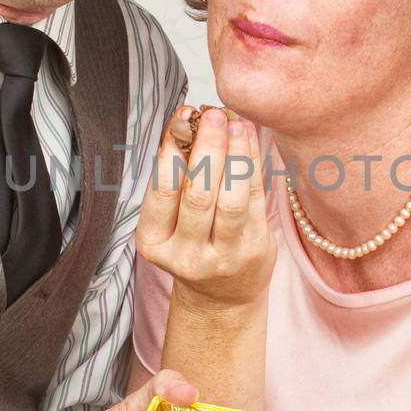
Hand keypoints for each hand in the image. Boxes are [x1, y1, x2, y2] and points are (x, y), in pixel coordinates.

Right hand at [137, 105, 275, 308]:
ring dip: (234, 154)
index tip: (181, 117)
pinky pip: (256, 199)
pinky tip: (249, 139)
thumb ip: (177, 177)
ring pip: (231, 198)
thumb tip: (190, 120)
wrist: (221, 296)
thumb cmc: (192, 244)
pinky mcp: (255, 250)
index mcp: (154, 243)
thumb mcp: (170, 221)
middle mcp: (187, 255)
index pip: (162, 190)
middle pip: (198, 193)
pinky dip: (253, 164)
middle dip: (206, 147)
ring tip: (235, 123)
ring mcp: (224, 256)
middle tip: (212, 115)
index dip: (172, 149)